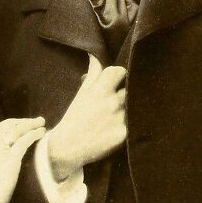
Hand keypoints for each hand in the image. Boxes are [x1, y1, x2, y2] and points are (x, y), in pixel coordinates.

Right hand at [0, 117, 45, 202]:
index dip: (8, 127)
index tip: (18, 126)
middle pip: (7, 126)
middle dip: (21, 122)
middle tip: (33, 121)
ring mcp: (0, 151)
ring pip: (16, 130)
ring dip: (30, 124)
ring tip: (41, 122)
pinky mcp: (11, 158)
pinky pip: (24, 141)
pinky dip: (34, 134)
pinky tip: (42, 132)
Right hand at [48, 54, 126, 180]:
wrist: (67, 148)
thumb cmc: (74, 119)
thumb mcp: (81, 94)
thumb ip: (93, 74)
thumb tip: (94, 55)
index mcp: (99, 90)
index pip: (120, 71)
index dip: (119, 75)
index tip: (116, 82)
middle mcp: (111, 102)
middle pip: (130, 88)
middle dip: (125, 93)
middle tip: (119, 100)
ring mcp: (119, 119)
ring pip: (134, 106)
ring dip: (129, 109)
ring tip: (119, 115)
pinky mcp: (124, 134)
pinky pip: (134, 124)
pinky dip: (130, 125)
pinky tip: (121, 127)